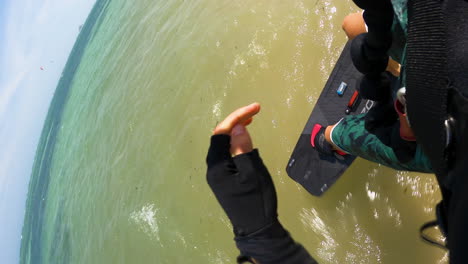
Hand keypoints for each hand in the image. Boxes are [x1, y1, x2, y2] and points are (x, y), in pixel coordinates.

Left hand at [207, 103, 277, 235]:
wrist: (256, 229)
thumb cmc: (256, 200)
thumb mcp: (252, 172)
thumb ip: (243, 148)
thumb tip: (237, 127)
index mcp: (216, 165)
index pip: (221, 132)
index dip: (237, 117)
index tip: (256, 108)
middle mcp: (213, 168)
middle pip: (220, 137)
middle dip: (235, 122)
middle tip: (255, 112)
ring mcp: (218, 175)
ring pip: (223, 145)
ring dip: (236, 131)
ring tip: (251, 121)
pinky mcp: (224, 179)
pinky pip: (227, 155)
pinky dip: (236, 143)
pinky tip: (246, 141)